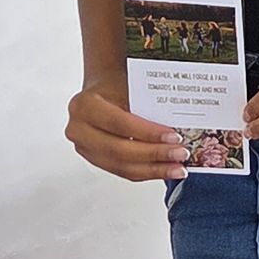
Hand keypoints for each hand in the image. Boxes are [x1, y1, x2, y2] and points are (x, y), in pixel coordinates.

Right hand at [66, 69, 185, 182]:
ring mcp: (84, 148)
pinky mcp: (95, 160)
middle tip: (180, 153)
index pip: (119, 123)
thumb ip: (146, 106)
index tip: (173, 136)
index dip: (147, 133)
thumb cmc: (115, 85)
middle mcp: (78, 129)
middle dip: (154, 154)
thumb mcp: (128, 86)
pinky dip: (146, 172)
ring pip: (122, 166)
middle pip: (119, 150)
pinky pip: (123, 171)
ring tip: (178, 168)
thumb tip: (178, 125)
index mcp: (84, 106)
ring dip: (153, 169)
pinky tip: (165, 170)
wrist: (101, 91)